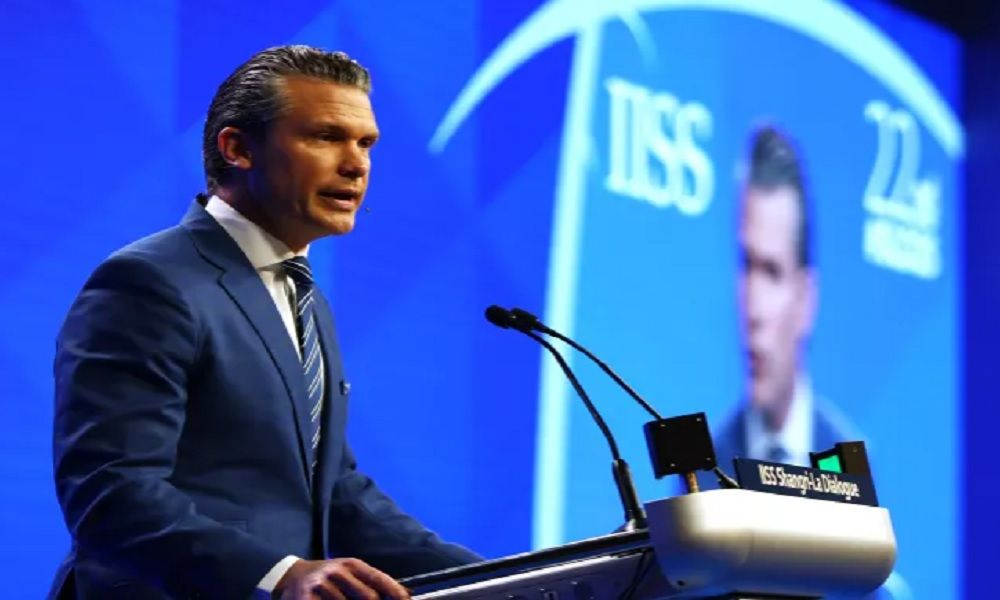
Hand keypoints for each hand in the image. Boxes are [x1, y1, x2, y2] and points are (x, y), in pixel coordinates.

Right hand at [274, 558, 410, 599]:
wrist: (290, 576)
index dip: (396, 593)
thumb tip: (402, 594)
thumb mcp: (348, 574)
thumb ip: (370, 583)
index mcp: (351, 565)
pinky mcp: (304, 598)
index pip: (379, 579)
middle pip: (368, 597)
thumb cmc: (327, 578)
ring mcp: (320, 585)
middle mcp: (337, 571)